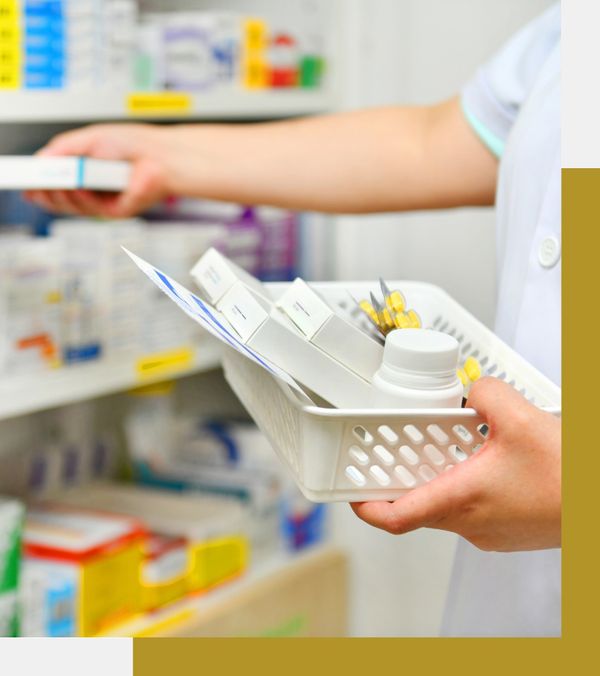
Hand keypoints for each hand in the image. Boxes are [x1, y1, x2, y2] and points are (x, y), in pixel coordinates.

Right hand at [25, 123, 171, 217]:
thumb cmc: (133, 144)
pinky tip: (73, 188)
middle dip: (44, 194)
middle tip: (31, 187)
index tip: (25, 183)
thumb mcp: (89, 139)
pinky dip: (80, 199)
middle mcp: (95, 189)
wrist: (161, 154)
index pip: (58, 182)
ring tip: (48, 186)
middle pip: (61, 199)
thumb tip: (41, 160)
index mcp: (87, 172)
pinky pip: (92, 209)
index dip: (41, 184)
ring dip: (58, 197)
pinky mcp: (117, 211)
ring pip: (73, 206)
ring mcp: (105, 201)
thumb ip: (63, 149)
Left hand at [351, 377, 560, 551]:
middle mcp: (471, 524)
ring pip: (448, 508)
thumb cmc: (568, 476)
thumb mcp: (520, 417)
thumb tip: (475, 392)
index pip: (396, 517)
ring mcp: (490, 533)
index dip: (367, 506)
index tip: (354, 493)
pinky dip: (467, 488)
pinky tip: (486, 463)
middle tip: (401, 454)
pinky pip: (474, 510)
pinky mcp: (509, 532)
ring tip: (450, 449)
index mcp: (460, 499)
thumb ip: (485, 393)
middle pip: (418, 507)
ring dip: (441, 480)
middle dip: (405, 480)